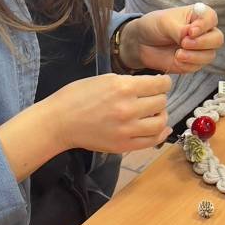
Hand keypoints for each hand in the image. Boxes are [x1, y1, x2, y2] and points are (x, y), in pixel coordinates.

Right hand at [0, 73, 172, 180]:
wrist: (59, 122)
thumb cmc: (77, 96)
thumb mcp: (105, 79)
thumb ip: (129, 82)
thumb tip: (152, 84)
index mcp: (123, 87)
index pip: (160, 84)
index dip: (164, 82)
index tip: (162, 83)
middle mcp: (128, 108)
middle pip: (162, 102)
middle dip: (160, 97)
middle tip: (154, 97)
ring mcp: (127, 129)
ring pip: (160, 122)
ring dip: (161, 115)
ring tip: (155, 112)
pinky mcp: (123, 145)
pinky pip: (152, 140)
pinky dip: (161, 133)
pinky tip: (161, 128)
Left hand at [117, 5, 223, 73]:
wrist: (140, 43)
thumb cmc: (154, 26)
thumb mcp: (165, 23)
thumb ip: (180, 30)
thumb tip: (191, 37)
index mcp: (198, 16)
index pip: (211, 18)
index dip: (204, 25)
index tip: (191, 31)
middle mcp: (202, 32)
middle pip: (217, 39)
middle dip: (202, 43)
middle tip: (184, 43)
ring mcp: (199, 48)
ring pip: (210, 55)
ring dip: (195, 56)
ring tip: (178, 54)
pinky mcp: (193, 62)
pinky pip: (198, 66)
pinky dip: (188, 64)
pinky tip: (176, 59)